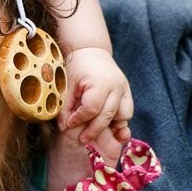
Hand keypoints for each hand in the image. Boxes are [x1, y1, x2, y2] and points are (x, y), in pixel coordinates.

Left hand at [60, 45, 133, 159]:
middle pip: (107, 116)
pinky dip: (119, 121)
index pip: (91, 109)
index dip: (78, 119)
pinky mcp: (127, 92)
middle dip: (93, 130)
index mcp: (100, 82)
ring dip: (112, 126)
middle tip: (82, 139)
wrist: (91, 50)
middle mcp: (116, 86)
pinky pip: (127, 112)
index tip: (68, 124)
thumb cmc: (77, 67)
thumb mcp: (68, 85)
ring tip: (97, 131)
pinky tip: (110, 129)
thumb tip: (63, 128)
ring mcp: (124, 89)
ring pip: (124, 116)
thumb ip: (65, 107)